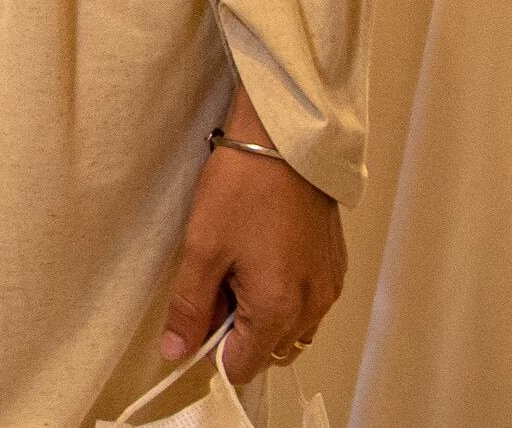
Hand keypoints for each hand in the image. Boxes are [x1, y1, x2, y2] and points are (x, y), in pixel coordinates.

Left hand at [159, 99, 345, 381]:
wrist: (285, 144)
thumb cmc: (242, 190)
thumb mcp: (202, 248)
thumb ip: (189, 307)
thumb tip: (176, 352)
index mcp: (278, 310)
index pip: (243, 366)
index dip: (212, 349)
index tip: (197, 317)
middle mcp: (311, 309)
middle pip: (268, 350)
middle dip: (238, 331)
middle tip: (215, 282)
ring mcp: (328, 289)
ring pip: (290, 330)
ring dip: (263, 315)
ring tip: (238, 266)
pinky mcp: (334, 269)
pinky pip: (307, 304)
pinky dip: (284, 295)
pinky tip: (263, 256)